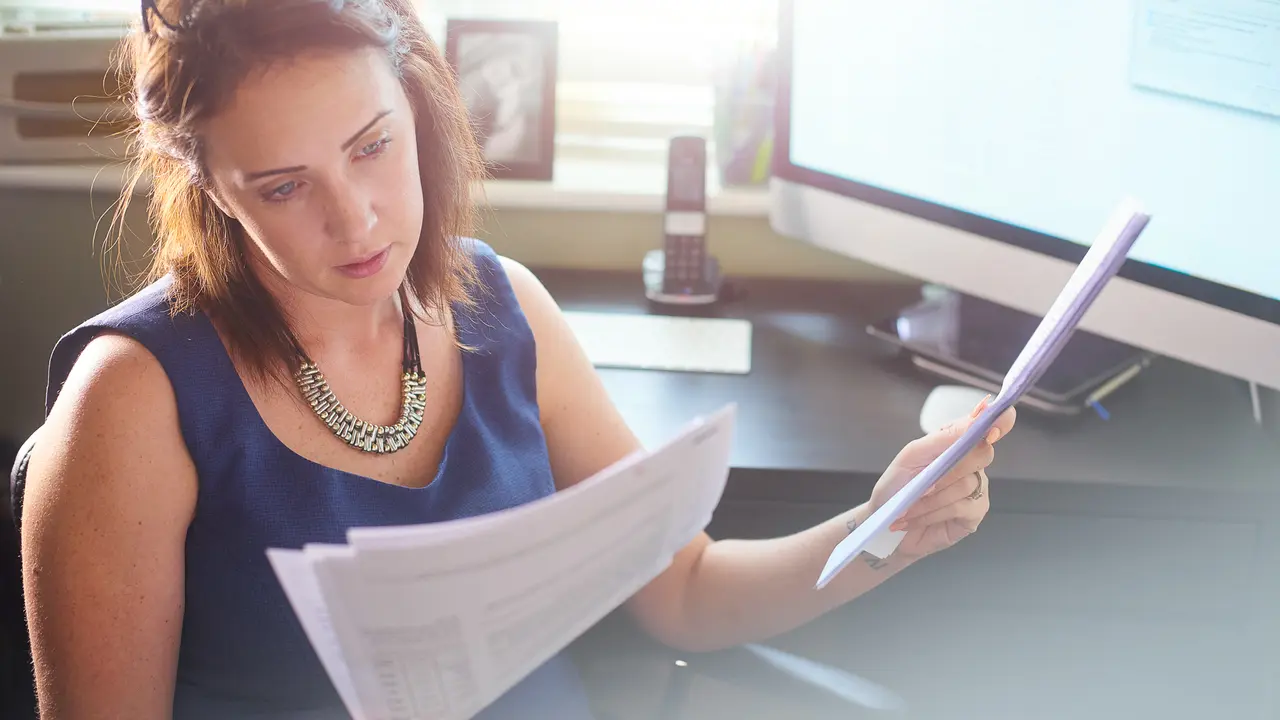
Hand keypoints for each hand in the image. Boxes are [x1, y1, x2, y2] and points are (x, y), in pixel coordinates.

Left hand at [867, 395, 1015, 560]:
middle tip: (921, 485)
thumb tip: (975, 421)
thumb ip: (944, 437)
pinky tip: (915, 518)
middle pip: (982, 454)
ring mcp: (977, 489)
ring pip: (966, 484)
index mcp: (957, 442)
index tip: (992, 428)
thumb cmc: (897, 485)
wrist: (884, 522)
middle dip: (947, 471)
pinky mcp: (974, 514)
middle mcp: (972, 463)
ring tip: (907, 508)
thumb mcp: (912, 455)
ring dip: (930, 498)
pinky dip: (932, 512)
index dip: (999, 422)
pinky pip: (961, 507)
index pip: (988, 426)